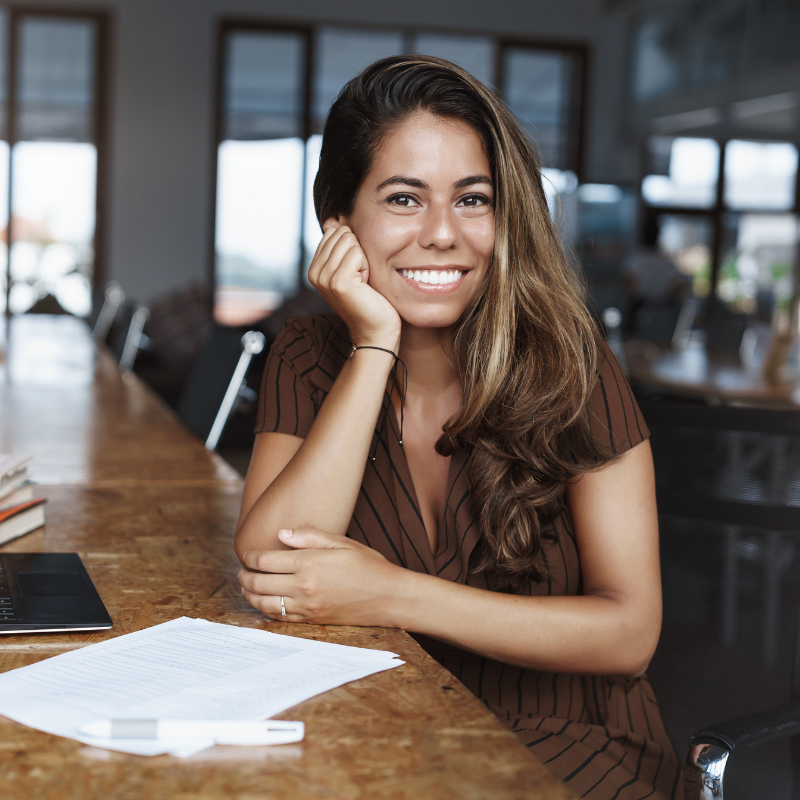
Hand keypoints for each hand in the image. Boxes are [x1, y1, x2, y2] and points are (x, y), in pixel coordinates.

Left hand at [238, 528, 407, 625]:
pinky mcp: (312, 620)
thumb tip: (281, 534)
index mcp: (310, 562)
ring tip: (246, 587)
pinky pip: (280, 617)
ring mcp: (307, 606)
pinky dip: (266, 610)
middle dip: (244, 576)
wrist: (389, 597)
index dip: (250, 557)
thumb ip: (309, 536)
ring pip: (264, 603)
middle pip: (259, 582)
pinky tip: (264, 602)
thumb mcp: (341, 542)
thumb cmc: (368, 565)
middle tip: (242, 571)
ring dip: (250, 595)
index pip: (265, 560)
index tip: (247, 554)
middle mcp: (304, 586)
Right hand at [308, 220, 400, 349]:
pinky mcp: (338, 281)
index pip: (334, 231)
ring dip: (363, 259)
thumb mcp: (351, 268)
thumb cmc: (370, 300)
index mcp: (314, 268)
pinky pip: (357, 253)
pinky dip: (367, 266)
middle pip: (342, 233)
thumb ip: (341, 245)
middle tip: (361, 278)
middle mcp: (314, 272)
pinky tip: (365, 285)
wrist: (376, 331)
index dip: (353, 248)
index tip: (355, 273)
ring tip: (363, 282)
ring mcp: (324, 277)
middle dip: (358, 251)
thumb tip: (333, 218)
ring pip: (350, 240)